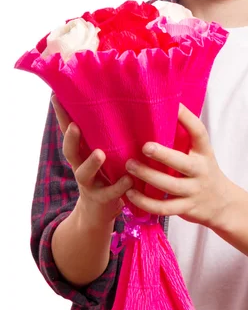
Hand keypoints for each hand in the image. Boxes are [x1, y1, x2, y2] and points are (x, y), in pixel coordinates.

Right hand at [51, 95, 133, 228]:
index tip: (56, 97)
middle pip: (70, 151)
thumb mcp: (105, 153)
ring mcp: (89, 183)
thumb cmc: (106, 174)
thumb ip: (108, 135)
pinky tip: (129, 179)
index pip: (69, 131)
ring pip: (84, 173)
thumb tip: (122, 103)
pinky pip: (110, 192)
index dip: (62, 115)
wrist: (100, 212)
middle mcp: (81, 165)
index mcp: (81, 152)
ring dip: (91, 163)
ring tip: (99, 153)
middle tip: (74, 126)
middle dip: (70, 138)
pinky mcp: (102, 198)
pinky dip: (119, 186)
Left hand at [125, 103, 233, 227]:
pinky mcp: (185, 208)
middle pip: (181, 163)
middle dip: (162, 155)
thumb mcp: (201, 154)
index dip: (187, 118)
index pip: (199, 132)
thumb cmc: (204, 172)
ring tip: (130, 166)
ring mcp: (193, 191)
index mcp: (204, 152)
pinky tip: (130, 193)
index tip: (174, 106)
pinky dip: (145, 202)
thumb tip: (162, 113)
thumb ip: (186, 140)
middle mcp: (200, 171)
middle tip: (144, 146)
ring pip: (169, 186)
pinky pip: (163, 208)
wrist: (222, 204)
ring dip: (147, 176)